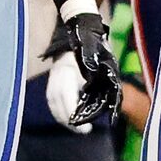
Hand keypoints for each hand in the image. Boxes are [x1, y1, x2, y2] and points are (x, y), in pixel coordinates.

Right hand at [47, 7, 118, 130]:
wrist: (81, 29)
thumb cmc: (96, 47)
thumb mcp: (103, 63)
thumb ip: (104, 81)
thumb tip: (109, 104)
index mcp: (68, 67)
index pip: (65, 94)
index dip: (72, 112)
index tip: (85, 126)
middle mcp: (57, 71)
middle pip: (56, 100)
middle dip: (67, 118)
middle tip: (83, 131)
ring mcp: (53, 74)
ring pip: (52, 100)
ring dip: (61, 116)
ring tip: (76, 127)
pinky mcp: (53, 77)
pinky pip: (52, 97)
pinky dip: (58, 109)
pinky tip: (68, 118)